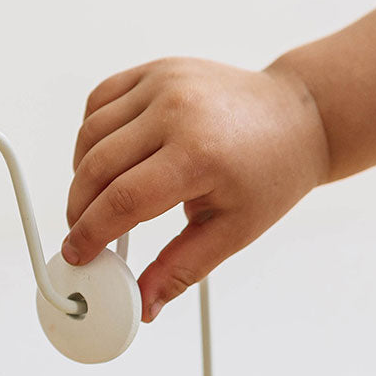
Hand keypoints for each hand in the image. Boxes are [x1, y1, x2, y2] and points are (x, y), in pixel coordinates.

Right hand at [64, 57, 328, 321]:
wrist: (297, 119)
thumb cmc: (271, 174)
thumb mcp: (231, 232)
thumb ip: (180, 269)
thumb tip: (145, 306)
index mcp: (198, 155)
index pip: (122, 201)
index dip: (90, 234)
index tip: (78, 255)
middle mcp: (176, 112)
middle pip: (97, 167)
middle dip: (78, 209)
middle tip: (82, 235)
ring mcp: (164, 83)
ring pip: (90, 132)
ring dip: (81, 172)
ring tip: (95, 201)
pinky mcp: (157, 69)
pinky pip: (101, 99)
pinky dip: (91, 133)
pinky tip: (104, 160)